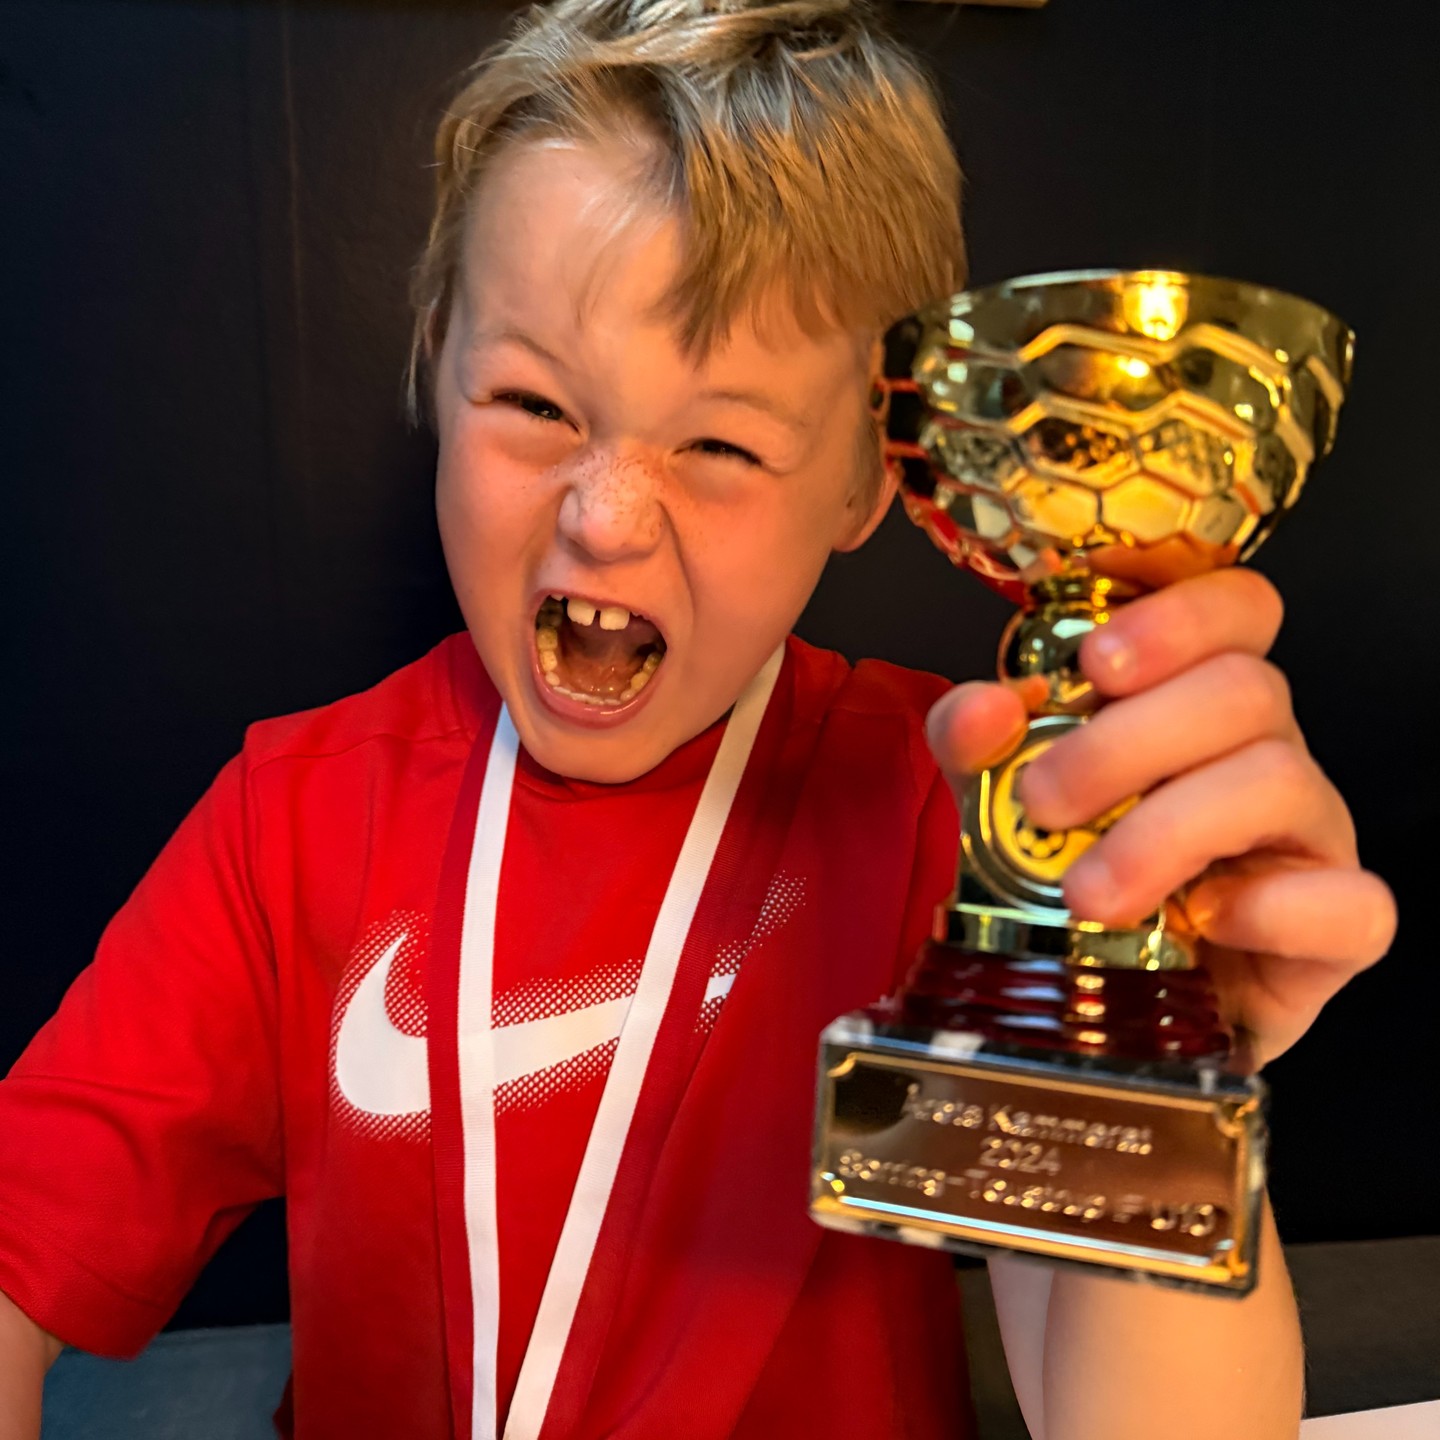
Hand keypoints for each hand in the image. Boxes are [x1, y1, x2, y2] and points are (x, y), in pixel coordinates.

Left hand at [925, 568, 1395, 1067]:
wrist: (1106, 990)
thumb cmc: (1070, 868)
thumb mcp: (998, 791)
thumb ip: (976, 741)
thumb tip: (983, 711)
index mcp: (1196, 696)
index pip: (1239, 608)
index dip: (1179, 619)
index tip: (1094, 664)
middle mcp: (1266, 749)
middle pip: (1246, 689)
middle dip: (1127, 742)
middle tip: (1044, 801)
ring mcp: (1310, 836)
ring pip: (1281, 781)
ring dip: (1166, 831)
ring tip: (1087, 892)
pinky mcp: (1337, 930)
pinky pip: (1352, 902)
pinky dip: (1271, 910)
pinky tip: (1200, 925)